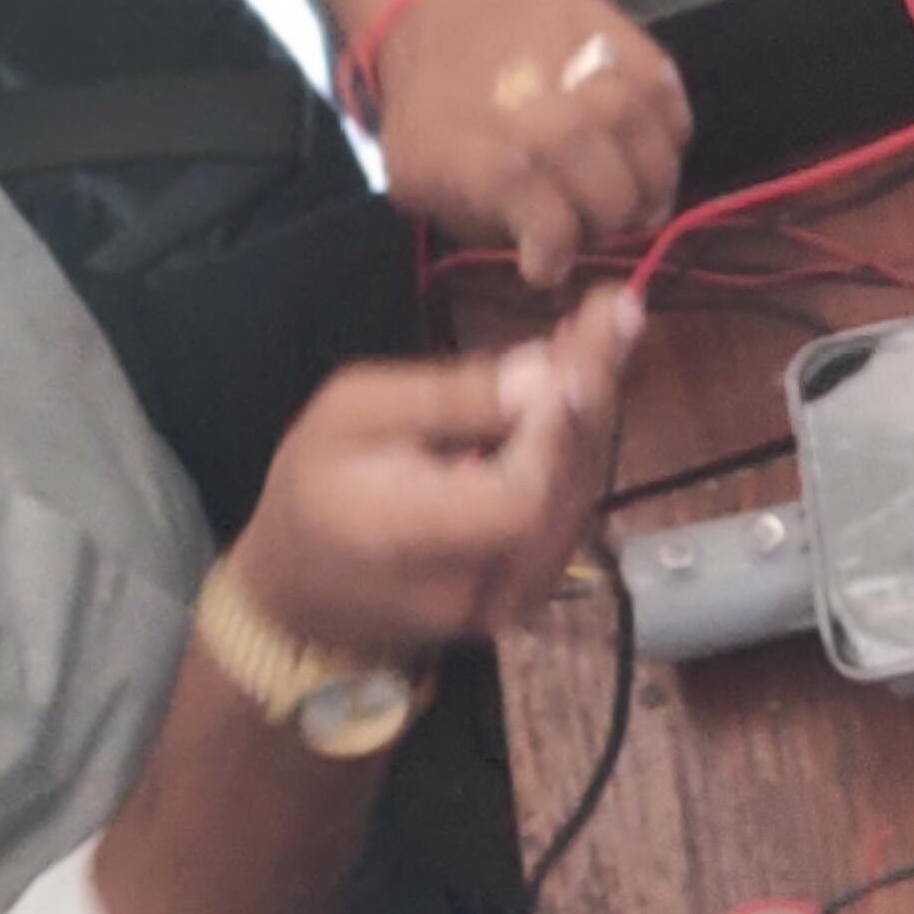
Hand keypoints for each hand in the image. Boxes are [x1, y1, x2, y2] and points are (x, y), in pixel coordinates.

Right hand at [234, 284, 637, 655]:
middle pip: (566, 488)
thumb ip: (450, 399)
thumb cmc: (313, 484)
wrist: (298, 586)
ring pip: (580, 497)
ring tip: (600, 334)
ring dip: (595, 414)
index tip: (587, 337)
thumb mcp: (353, 413)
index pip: (519, 496)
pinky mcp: (527, 593)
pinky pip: (569, 513)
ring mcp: (508, 602)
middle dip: (595, 390)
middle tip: (614, 311)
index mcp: (410, 539)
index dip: (561, 425)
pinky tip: (578, 392)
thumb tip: (544, 372)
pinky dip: (579, 449)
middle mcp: (473, 588)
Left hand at [371, 0, 687, 289]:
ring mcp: (574, 57)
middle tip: (607, 227)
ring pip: (640, 132)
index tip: (550, 266)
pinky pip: (663, 88)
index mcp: (475, 150)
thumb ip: (478, 220)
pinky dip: (671, 128)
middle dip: (611, 216)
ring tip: (641, 198)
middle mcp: (530, 103)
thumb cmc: (432, 109)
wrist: (438, 5)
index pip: (541, 217)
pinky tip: (654, 149)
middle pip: (602, 179)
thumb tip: (544, 260)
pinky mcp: (611, 25)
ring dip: (651, 179)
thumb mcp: (420, 177)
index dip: (555, 250)